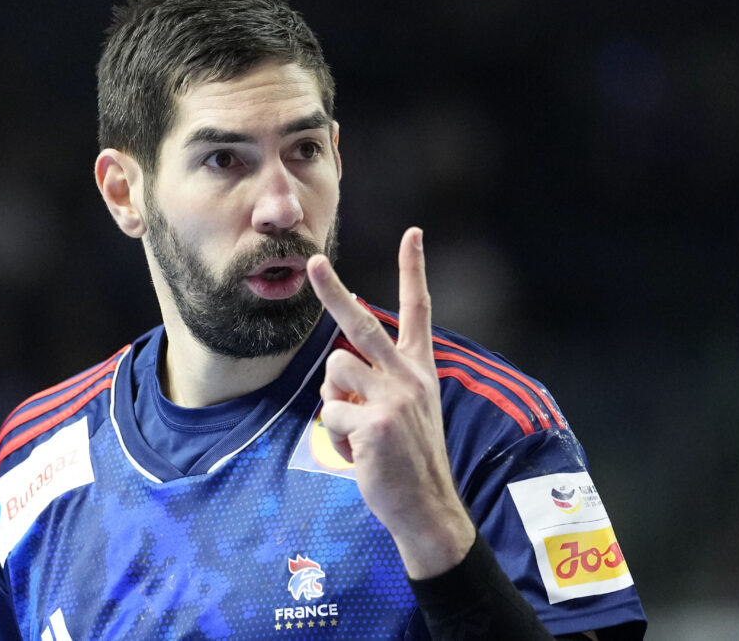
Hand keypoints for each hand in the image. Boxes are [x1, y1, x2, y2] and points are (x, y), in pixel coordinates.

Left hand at [306, 227, 475, 578]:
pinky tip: (359, 451)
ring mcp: (393, 397)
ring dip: (334, 401)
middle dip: (332, 291)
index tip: (413, 234)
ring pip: (334, 371)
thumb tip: (337, 367)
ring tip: (356, 428)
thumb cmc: (408, 457)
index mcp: (419, 368)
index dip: (414, 270)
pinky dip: (335, 435)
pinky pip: (330, 412)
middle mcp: (409, 375)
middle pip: (362, 322)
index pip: (418, 309)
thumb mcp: (406, 409)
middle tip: (311, 262)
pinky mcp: (375, 422)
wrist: (427, 505)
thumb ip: (377, 380)